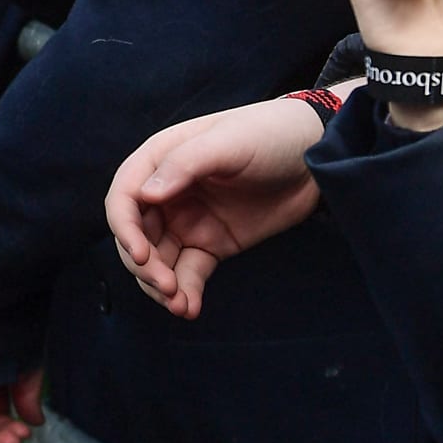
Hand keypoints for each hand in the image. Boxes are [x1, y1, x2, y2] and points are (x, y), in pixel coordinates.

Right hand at [106, 99, 324, 319]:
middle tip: (167, 286)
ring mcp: (189, 221)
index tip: (141, 255)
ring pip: (158, 260)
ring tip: (179, 305)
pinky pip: (188, 273)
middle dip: (144, 265)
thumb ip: (184, 164)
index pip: (125, 198)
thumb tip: (145, 194)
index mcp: (161, 160)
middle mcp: (167, 193)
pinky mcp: (212, 245)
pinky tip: (190, 308)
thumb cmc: (269, 134)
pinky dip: (185, 293)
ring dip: (160, 286)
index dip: (124, 228)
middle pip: (136, 235)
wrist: (318, 158)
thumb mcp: (227, 142)